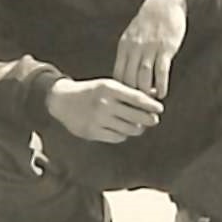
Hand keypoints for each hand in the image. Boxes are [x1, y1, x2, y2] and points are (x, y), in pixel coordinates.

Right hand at [46, 76, 163, 143]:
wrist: (62, 100)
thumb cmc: (91, 91)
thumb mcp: (107, 85)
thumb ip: (128, 91)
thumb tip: (153, 97)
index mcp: (109, 88)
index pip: (137, 98)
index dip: (151, 105)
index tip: (160, 108)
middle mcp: (104, 103)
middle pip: (136, 116)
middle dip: (149, 119)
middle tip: (153, 120)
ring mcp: (98, 119)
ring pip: (129, 129)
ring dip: (137, 129)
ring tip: (139, 126)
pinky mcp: (93, 132)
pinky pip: (117, 137)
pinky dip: (123, 135)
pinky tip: (123, 130)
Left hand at [111, 0, 190, 99]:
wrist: (165, 1)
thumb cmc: (149, 20)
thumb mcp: (133, 34)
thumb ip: (129, 52)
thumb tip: (125, 73)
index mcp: (124, 45)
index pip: (118, 73)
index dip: (120, 90)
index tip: (124, 102)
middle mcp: (134, 48)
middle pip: (129, 78)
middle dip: (131, 96)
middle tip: (136, 109)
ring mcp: (149, 48)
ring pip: (143, 76)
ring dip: (146, 93)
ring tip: (149, 104)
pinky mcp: (165, 48)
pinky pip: (161, 70)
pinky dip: (161, 84)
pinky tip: (162, 93)